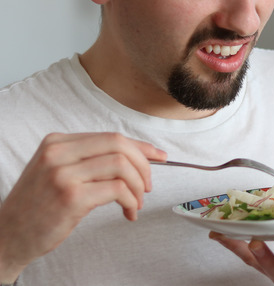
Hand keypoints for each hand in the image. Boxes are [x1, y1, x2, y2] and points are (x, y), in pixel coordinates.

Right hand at [0, 132, 166, 281]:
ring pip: (122, 166)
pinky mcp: (71, 197)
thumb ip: (89, 160)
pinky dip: (131, 201)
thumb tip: (138, 156)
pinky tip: (129, 212)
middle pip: (120, 145)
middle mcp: (58, 153)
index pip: (111, 137)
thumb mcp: (57, 172)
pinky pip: (118, 190)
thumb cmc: (38, 206)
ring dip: (138, 187)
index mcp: (57, 142)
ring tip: (136, 203)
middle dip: (143, 165)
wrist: (7, 235)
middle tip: (147, 186)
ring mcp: (63, 174)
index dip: (141, 147)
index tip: (159, 157)